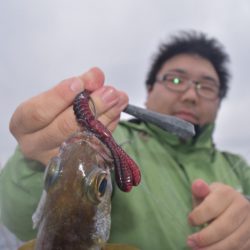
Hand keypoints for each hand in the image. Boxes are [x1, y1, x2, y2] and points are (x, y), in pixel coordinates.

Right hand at [10, 67, 127, 165]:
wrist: (50, 139)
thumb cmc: (50, 112)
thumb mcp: (56, 96)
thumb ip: (76, 85)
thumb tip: (97, 76)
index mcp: (23, 125)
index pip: (38, 113)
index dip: (59, 97)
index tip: (80, 83)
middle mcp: (36, 145)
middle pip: (64, 128)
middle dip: (91, 107)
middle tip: (111, 92)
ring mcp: (58, 159)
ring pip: (84, 139)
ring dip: (107, 116)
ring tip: (120, 99)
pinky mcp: (77, 164)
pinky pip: (96, 146)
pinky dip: (109, 128)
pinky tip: (116, 113)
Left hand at [187, 179, 249, 249]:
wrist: (234, 206)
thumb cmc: (213, 199)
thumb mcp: (205, 192)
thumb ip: (199, 190)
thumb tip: (197, 184)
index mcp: (227, 193)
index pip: (211, 207)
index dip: (198, 217)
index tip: (190, 222)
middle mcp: (242, 207)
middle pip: (223, 227)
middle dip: (204, 238)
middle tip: (190, 242)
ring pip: (233, 242)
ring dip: (213, 249)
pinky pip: (239, 249)